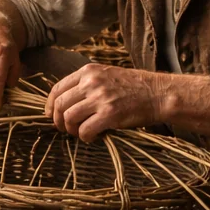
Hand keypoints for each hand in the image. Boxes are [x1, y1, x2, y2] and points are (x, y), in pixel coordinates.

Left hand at [45, 64, 172, 142]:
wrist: (159, 93)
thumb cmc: (134, 87)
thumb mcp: (107, 75)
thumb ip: (87, 84)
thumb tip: (66, 103)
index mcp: (89, 71)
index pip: (57, 88)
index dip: (50, 105)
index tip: (51, 115)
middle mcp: (91, 82)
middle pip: (60, 104)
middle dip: (59, 121)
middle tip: (66, 129)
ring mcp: (100, 98)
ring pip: (69, 118)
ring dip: (71, 130)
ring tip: (80, 133)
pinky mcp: (110, 114)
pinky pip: (85, 130)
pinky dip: (85, 137)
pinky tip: (93, 137)